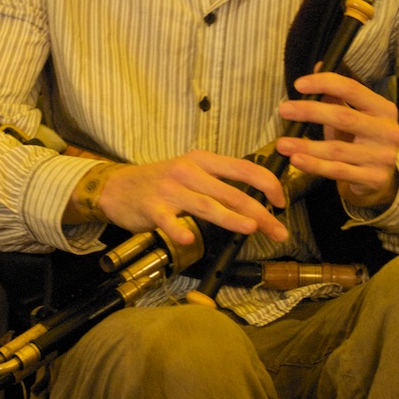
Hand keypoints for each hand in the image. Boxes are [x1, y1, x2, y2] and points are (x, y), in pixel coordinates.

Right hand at [92, 150, 289, 249]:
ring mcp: (169, 190)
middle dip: (259, 212)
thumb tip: (253, 201)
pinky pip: (168, 221)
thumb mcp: (190, 172)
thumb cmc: (160, 182)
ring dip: (231, 217)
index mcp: (202, 160)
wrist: (116, 187)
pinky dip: (178, 229)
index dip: (266, 183)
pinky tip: (187, 238)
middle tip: (278, 230)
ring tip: (251, 228)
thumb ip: (217, 182)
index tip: (281, 201)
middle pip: (230, 192)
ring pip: (206, 205)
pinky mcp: (152, 208)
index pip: (242, 168)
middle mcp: (188, 171)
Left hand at [276, 70, 398, 211]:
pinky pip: (338, 171)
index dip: (325, 83)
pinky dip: (315, 166)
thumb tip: (318, 65)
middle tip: (283, 110)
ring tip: (282, 143)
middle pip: (343, 117)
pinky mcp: (374, 178)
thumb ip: (336, 94)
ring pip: (337, 149)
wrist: (381, 178)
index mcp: (383, 108)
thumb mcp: (352, 115)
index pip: (352, 89)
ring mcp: (382, 156)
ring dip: (306, 145)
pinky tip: (296, 160)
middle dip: (310, 112)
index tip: (299, 85)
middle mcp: (388, 131)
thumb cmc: (360, 140)